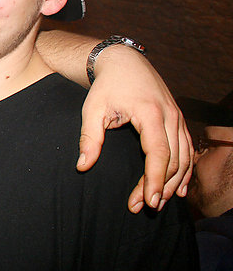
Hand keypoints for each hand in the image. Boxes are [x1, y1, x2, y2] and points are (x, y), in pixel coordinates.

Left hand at [77, 45, 192, 212]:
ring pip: (185, 157)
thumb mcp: (92, 109)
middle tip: (145, 207)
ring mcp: (178, 117)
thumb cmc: (106, 86)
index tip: (149, 201)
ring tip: (158, 202)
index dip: (155, 180)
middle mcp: (171, 116)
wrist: (124, 63)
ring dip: (174, 183)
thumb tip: (82, 166)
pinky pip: (188, 149)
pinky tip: (179, 189)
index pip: (158, 154)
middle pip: (174, 160)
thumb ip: (89, 138)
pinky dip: (185, 171)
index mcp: (151, 113)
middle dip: (161, 187)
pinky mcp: (178, 120)